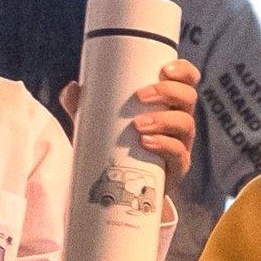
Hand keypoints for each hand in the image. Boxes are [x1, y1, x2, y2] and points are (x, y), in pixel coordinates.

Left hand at [60, 54, 202, 181]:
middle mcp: (180, 121)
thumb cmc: (116, 148)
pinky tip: (147, 143)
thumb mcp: (98, 124)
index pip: (186, 81)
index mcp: (168, 104)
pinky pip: (179, 155)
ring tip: (138, 124)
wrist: (124, 191)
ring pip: (185, 124)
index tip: (164, 69)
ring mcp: (181, 145)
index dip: (183, 71)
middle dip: (168, 92)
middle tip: (140, 95)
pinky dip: (164, 145)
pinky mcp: (177, 168)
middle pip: (188, 98)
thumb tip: (72, 88)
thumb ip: (83, 107)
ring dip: (163, 120)